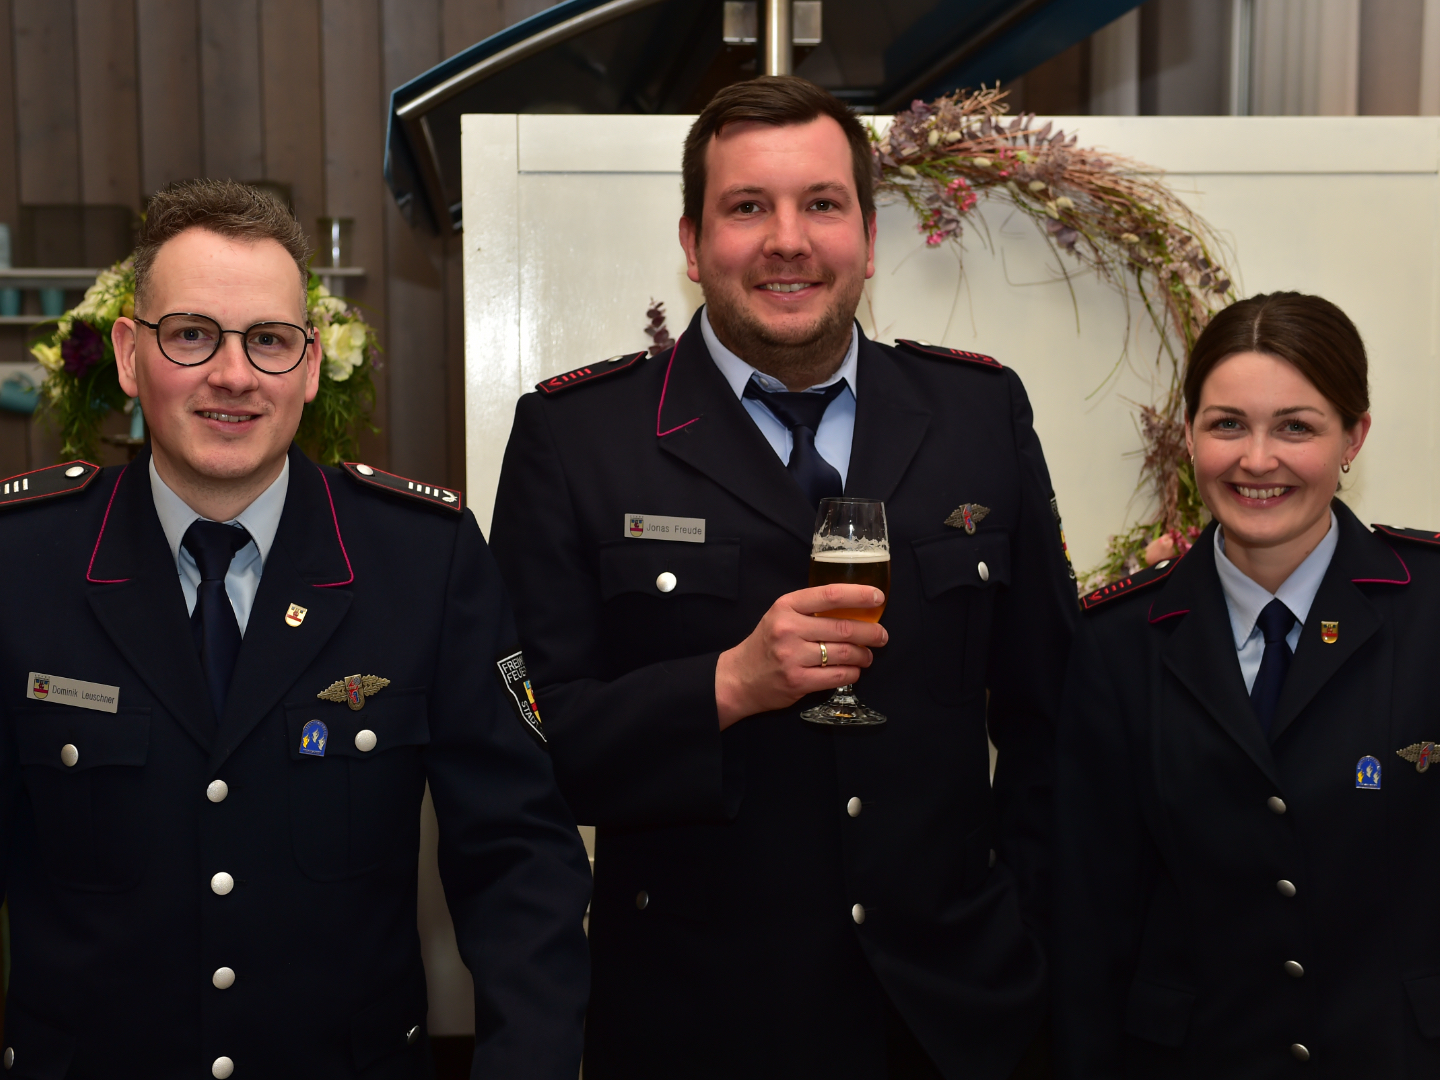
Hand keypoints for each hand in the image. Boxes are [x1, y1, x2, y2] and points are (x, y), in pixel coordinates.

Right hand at [715, 585, 887, 729]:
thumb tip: (855, 608)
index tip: (878, 597)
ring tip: (867, 656)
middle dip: (871, 632)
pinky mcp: (798, 681)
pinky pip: (838, 676)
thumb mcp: (781, 616)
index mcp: (786, 606)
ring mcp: (792, 657)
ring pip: (844, 653)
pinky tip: (853, 670)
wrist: (739, 677)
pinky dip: (852, 673)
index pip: (830, 595)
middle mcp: (788, 629)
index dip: (859, 595)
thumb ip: (811, 610)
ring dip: (864, 655)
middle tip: (881, 635)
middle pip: (843, 627)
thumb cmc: (767, 643)